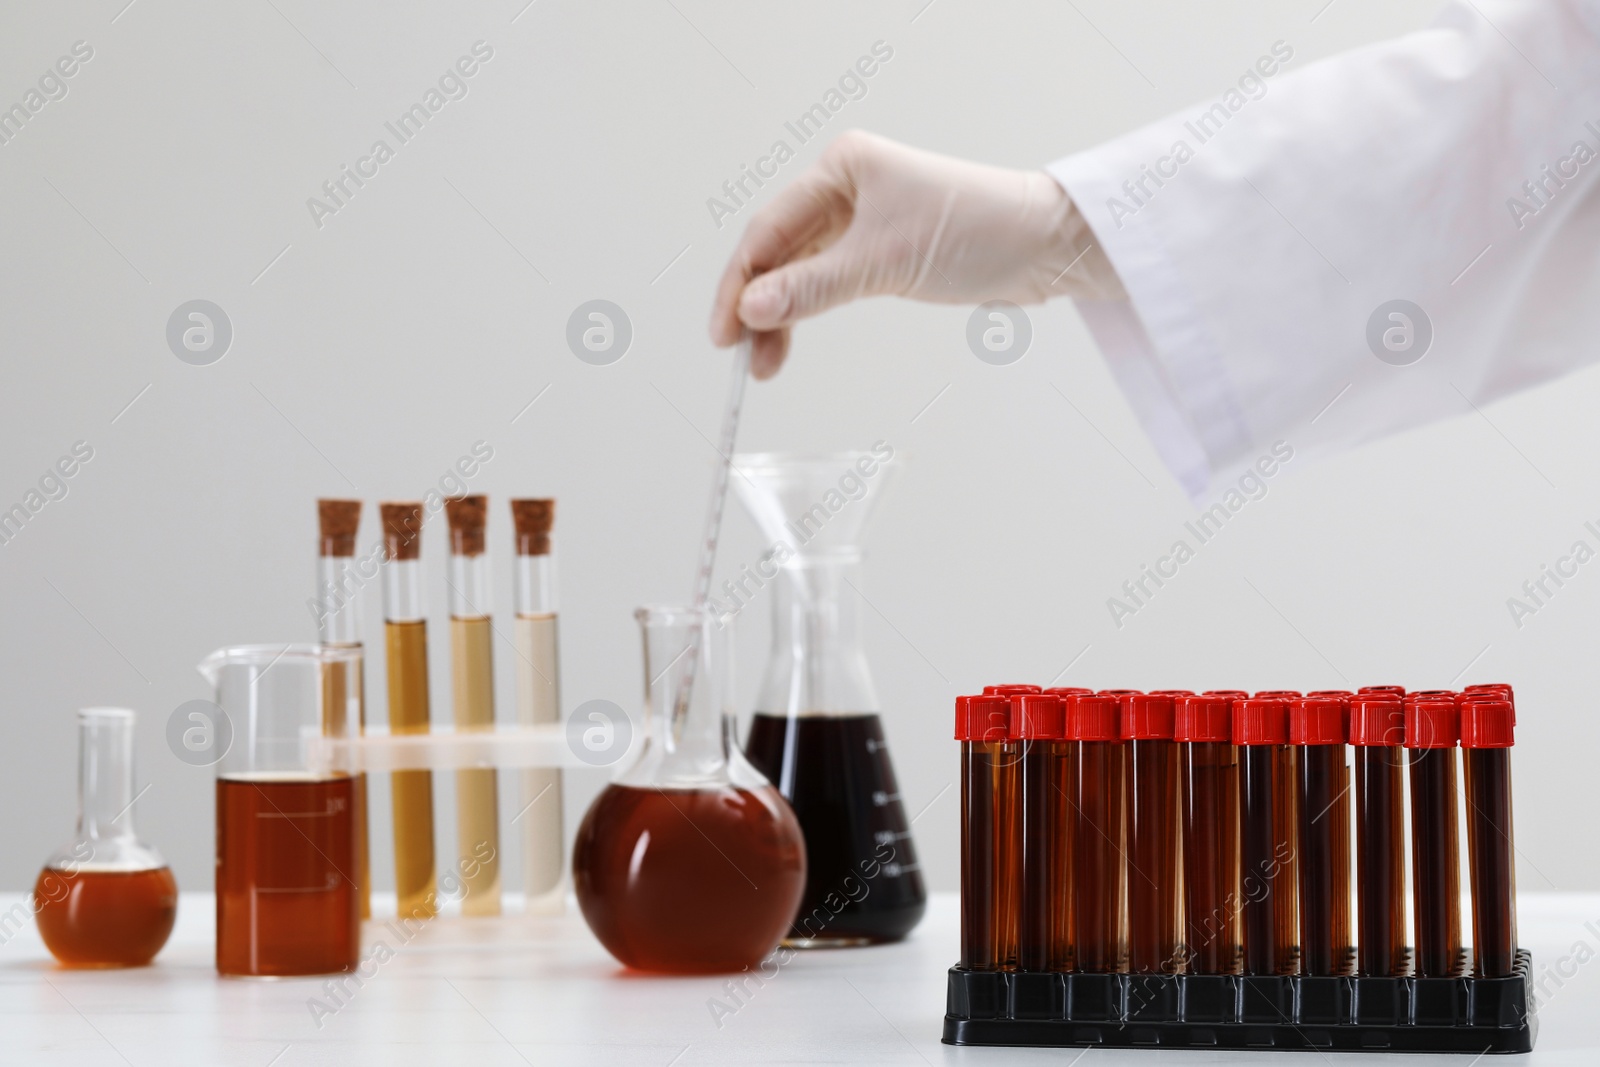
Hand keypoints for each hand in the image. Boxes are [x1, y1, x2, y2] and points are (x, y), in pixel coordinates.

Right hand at [709, 130, 1121, 377]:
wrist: (1044, 246)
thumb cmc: (976, 231)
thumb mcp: (884, 262)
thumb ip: (812, 287)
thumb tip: (750, 310)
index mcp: (841, 167)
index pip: (769, 229)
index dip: (740, 283)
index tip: (723, 332)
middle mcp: (845, 188)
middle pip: (778, 251)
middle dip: (755, 304)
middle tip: (736, 354)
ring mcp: (861, 220)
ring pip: (799, 273)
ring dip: (779, 316)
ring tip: (764, 364)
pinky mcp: (879, 251)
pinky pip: (826, 283)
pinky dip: (807, 313)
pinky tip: (788, 342)